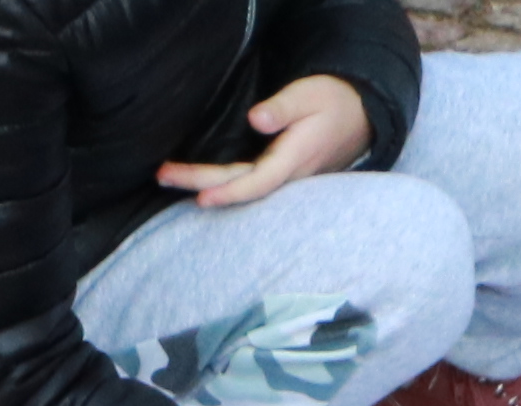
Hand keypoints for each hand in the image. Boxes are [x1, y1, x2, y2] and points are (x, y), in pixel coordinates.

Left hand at [160, 71, 369, 204]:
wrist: (358, 116)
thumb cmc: (332, 101)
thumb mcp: (310, 95)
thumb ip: (283, 107)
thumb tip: (255, 118)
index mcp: (294, 159)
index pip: (257, 182)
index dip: (229, 192)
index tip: (201, 196)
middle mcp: (287, 176)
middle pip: (239, 187)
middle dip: (199, 184)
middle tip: (162, 175)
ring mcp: (282, 180)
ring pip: (240, 188)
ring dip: (204, 185)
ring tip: (169, 177)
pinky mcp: (279, 176)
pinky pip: (246, 185)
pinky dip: (220, 185)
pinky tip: (197, 183)